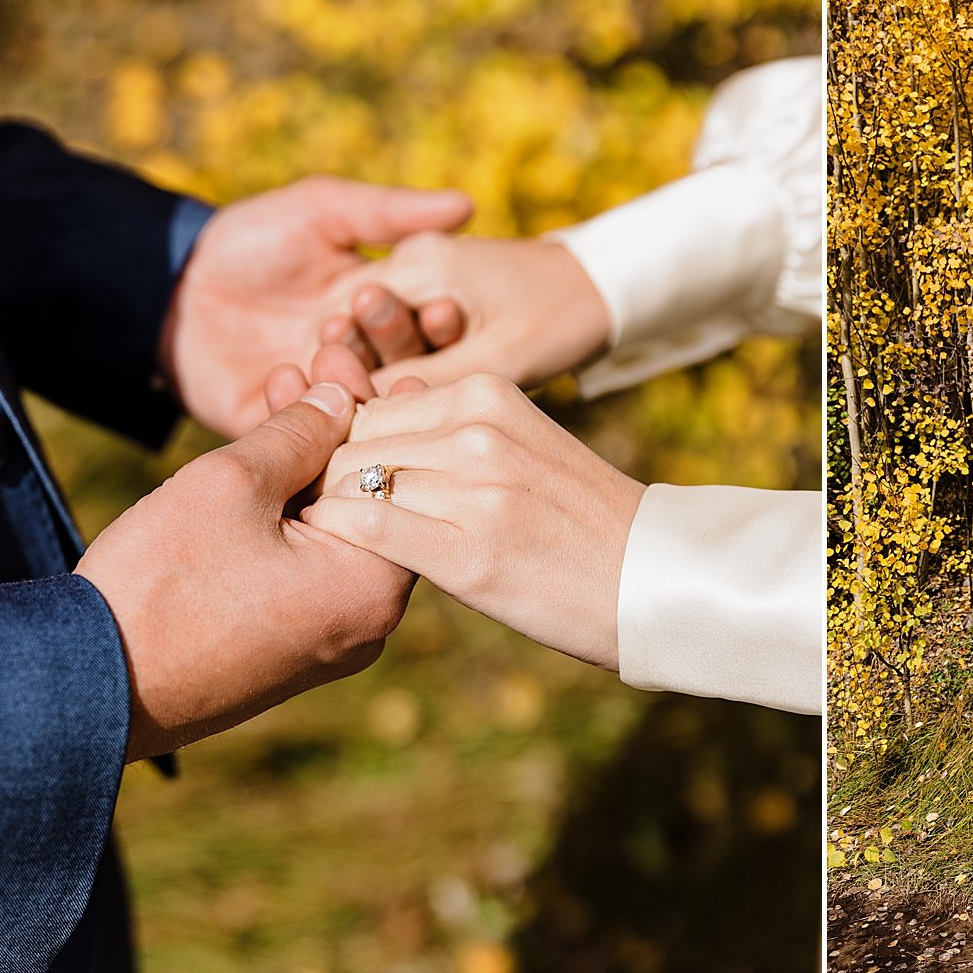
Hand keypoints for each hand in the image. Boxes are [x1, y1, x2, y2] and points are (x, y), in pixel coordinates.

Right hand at [75, 381, 415, 760]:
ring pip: (337, 531)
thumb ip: (298, 434)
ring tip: (286, 392)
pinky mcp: (294, 650)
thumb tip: (342, 398)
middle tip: (320, 363)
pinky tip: (266, 464)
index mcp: (374, 585)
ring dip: (312, 466)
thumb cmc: (160, 586)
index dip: (375, 409)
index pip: (401, 479)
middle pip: (372, 502)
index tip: (356, 360)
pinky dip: (293, 515)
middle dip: (341, 429)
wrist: (88, 688)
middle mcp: (370, 622)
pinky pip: (309, 567)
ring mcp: (333, 641)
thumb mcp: (232, 485)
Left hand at [160, 176, 472, 437]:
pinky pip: (313, 437)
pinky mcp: (287, 435)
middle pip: (409, 372)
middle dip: (393, 345)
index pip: (435, 333)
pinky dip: (304, 403)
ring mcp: (330, 405)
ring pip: (368, 408)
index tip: (440, 307)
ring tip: (326, 341)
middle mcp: (369, 367)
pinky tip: (286, 368)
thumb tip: (469, 204)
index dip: (441, 322)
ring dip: (353, 374)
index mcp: (387, 319)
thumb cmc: (249, 242)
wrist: (170, 287)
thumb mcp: (322, 213)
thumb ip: (390, 213)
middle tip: (360, 316)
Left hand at [300, 373, 645, 669]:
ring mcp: (477, 491)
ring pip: (353, 485)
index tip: (339, 487)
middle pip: (353, 444)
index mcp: (488, 394)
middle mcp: (479, 431)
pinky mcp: (471, 554)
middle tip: (322, 520)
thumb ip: (450, 430)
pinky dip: (341, 544)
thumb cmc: (577, 518)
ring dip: (332, 517)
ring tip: (328, 549)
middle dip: (327, 482)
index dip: (339, 449)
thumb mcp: (520, 444)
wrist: (650, 578)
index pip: (370, 408)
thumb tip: (358, 427)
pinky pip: (369, 532)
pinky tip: (343, 565)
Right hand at [316, 233, 611, 392]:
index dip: (331, 364)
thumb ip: (429, 382)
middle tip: (342, 420)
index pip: (339, 312)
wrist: (609, 289)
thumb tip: (362, 420)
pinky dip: (405, 367)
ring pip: (379, 333)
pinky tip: (405, 407)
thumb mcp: (499, 357)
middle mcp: (413, 261)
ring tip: (369, 421)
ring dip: (376, 372)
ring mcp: (428, 277)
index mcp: (418, 261)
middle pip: (353, 322)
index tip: (327, 410)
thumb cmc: (563, 316)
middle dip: (349, 370)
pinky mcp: (444, 297)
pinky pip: (408, 335)